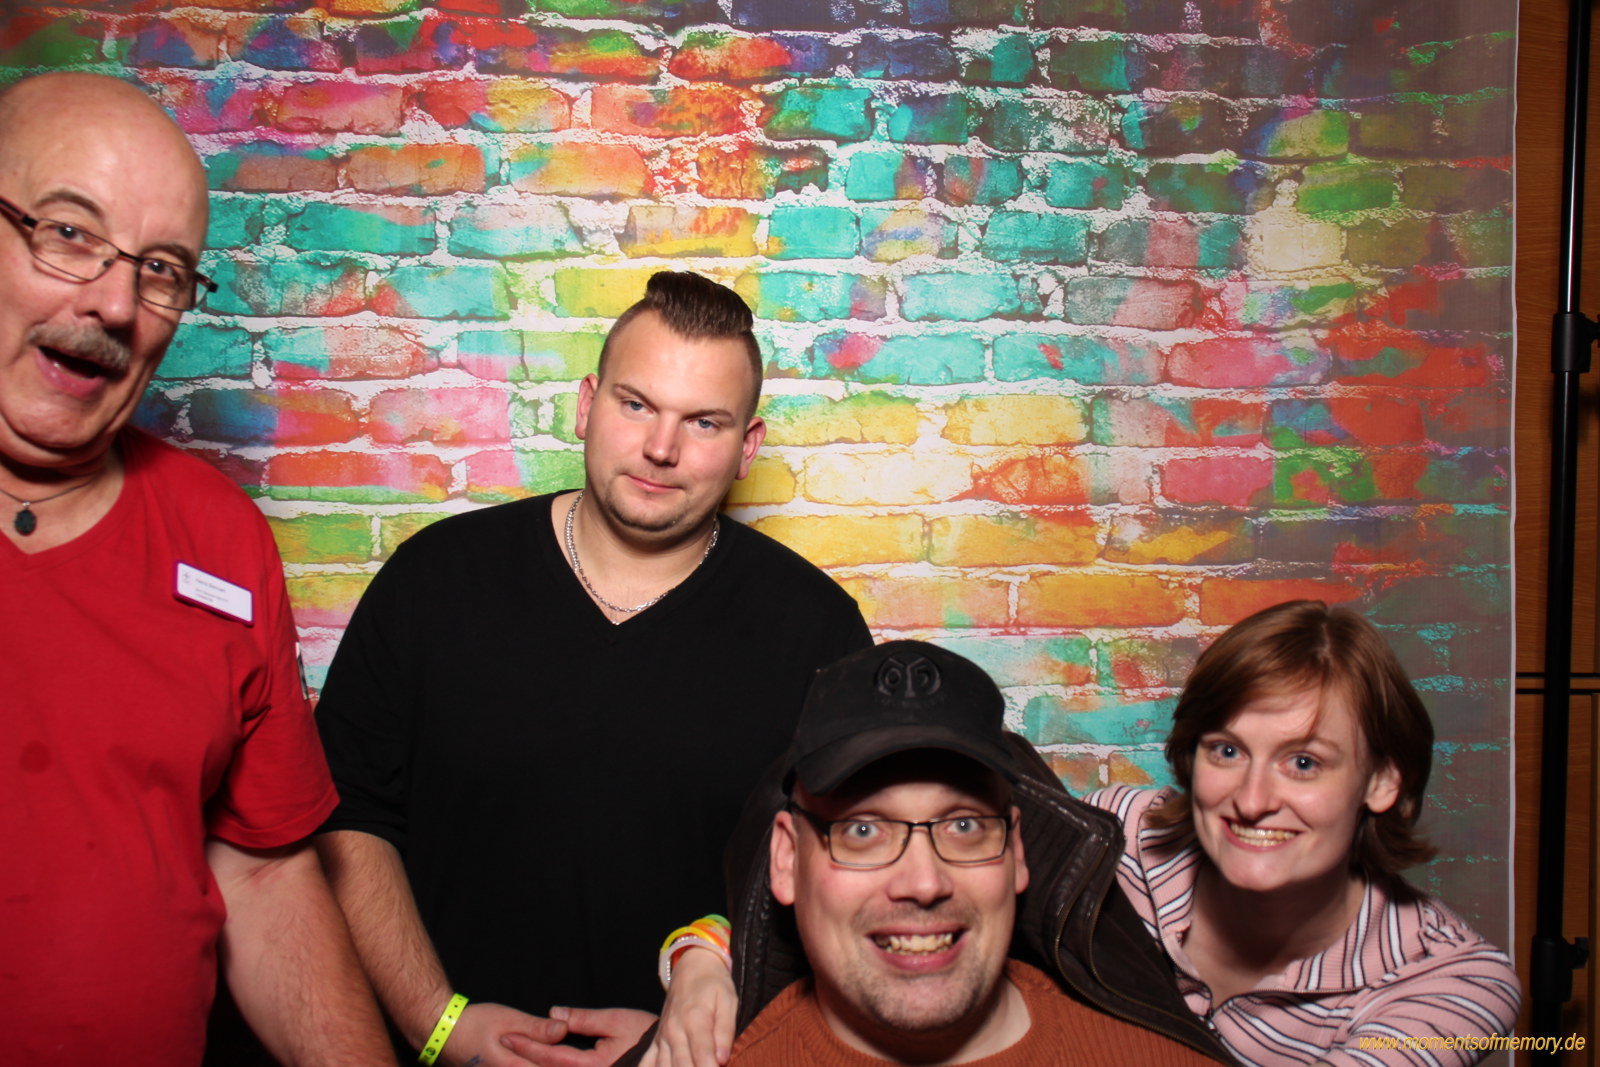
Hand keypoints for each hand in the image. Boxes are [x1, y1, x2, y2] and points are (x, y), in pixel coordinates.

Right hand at [441, 1002, 567, 1066]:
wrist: (441, 1033)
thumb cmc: (473, 1023)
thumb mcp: (508, 1019)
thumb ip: (537, 1028)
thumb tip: (564, 1030)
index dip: (567, 1065)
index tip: (584, 1060)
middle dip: (558, 1065)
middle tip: (579, 1060)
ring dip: (546, 1065)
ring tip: (566, 1060)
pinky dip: (533, 1064)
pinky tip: (543, 1060)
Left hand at [504, 1007, 658, 1066]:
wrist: (665, 1056)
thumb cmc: (644, 1035)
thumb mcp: (615, 1020)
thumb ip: (583, 1019)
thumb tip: (554, 1013)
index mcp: (593, 1066)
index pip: (551, 1056)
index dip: (527, 1046)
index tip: (507, 1037)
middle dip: (524, 1061)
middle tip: (502, 1047)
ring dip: (536, 1066)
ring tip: (516, 1056)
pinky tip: (541, 1062)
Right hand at [639, 947, 736, 1066]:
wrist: (692, 967)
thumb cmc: (714, 985)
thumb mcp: (728, 1001)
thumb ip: (725, 1031)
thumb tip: (722, 1059)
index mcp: (695, 1020)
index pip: (702, 1057)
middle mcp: (674, 1032)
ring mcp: (662, 1038)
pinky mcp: (656, 1042)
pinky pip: (647, 1064)